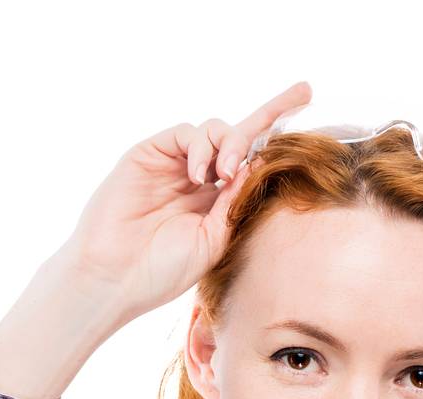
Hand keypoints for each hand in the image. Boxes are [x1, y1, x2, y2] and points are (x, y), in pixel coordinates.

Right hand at [55, 80, 312, 329]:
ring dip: (231, 144)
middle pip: (240, 134)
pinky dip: (200, 147)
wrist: (115, 277)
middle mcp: (198, 178)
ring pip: (215, 130)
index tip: (308, 97)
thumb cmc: (161, 271)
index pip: (253, 161)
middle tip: (282, 118)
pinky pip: (185, 133)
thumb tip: (258, 165)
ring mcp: (174, 164)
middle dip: (271, 113)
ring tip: (224, 174)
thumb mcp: (213, 240)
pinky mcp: (149, 154)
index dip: (277, 129)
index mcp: (217, 201)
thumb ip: (235, 203)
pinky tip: (199, 174)